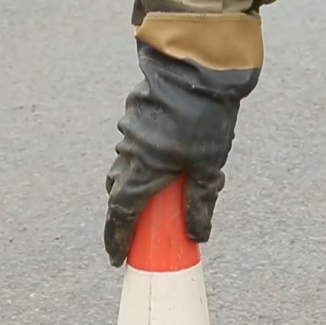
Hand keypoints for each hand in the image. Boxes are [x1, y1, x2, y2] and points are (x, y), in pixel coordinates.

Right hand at [104, 42, 259, 266]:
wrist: (194, 67)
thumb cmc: (203, 120)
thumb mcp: (208, 168)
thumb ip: (200, 203)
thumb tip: (196, 235)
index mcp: (143, 170)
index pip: (122, 214)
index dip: (118, 238)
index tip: (116, 257)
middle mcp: (130, 154)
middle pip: (118, 193)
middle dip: (121, 218)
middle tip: (129, 237)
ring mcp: (130, 134)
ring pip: (124, 170)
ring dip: (131, 190)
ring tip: (147, 206)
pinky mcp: (136, 118)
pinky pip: (134, 151)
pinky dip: (141, 167)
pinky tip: (162, 168)